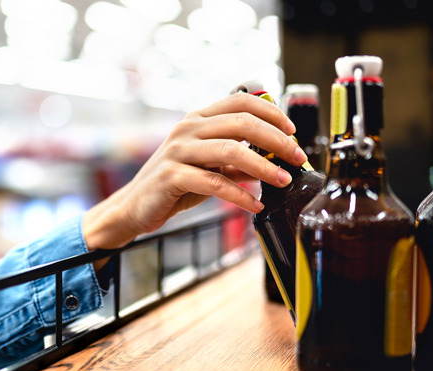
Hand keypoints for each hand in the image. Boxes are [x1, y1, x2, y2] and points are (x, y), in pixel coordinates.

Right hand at [83, 92, 307, 251]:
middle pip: (242, 123)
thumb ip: (238, 162)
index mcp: (198, 119)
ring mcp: (178, 151)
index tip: (291, 131)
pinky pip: (215, 183)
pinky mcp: (172, 176)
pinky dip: (240, 196)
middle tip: (296, 157)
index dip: (271, 113)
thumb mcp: (210, 168)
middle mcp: (188, 129)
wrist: (136, 206)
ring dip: (264, 167)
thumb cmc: (174, 184)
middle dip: (276, 140)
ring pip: (231, 152)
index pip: (241, 102)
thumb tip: (274, 163)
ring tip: (283, 180)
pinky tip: (255, 205)